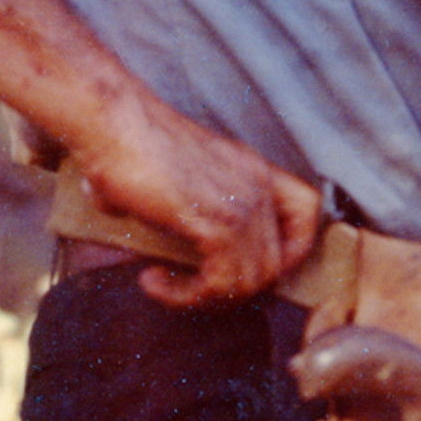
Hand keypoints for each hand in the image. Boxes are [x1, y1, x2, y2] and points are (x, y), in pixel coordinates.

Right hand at [66, 86, 323, 308]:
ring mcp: (241, 203)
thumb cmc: (127, 143)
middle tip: (188, 287)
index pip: (308, 214)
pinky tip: (152, 280)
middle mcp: (256, 185)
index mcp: (251, 169)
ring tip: (163, 284)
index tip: (241, 266)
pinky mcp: (216, 223)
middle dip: (231, 289)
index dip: (287, 253)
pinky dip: (185, 296)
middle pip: (276, 264)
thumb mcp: (173, 178)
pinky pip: (221, 283)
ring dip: (203, 298)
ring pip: (250, 282)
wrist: (112, 122)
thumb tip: (147, 242)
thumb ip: (181, 210)